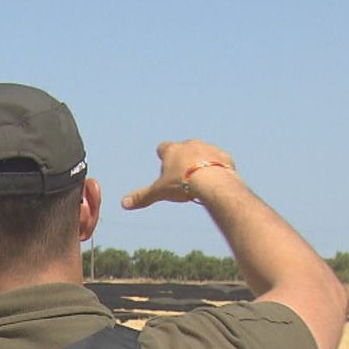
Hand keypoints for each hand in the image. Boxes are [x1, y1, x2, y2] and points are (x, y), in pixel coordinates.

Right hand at [120, 139, 236, 209]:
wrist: (213, 181)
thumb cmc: (182, 184)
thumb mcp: (159, 192)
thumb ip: (142, 197)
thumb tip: (123, 204)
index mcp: (172, 150)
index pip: (163, 148)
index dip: (163, 157)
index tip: (165, 167)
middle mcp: (190, 144)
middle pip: (184, 150)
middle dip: (183, 160)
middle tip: (183, 178)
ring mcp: (209, 148)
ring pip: (203, 154)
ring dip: (201, 164)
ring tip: (201, 182)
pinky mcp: (224, 156)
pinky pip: (220, 161)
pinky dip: (218, 169)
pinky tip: (216, 182)